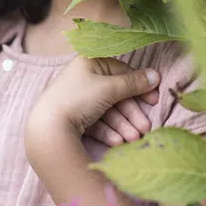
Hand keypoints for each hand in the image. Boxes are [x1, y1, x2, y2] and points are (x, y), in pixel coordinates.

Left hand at [30, 55, 160, 138]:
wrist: (49, 126)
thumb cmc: (79, 99)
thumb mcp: (109, 88)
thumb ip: (133, 83)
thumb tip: (156, 75)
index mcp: (89, 63)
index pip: (121, 72)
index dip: (139, 86)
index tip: (153, 101)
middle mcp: (83, 78)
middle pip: (116, 95)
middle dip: (131, 114)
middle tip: (145, 128)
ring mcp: (78, 98)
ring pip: (108, 111)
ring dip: (123, 125)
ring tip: (133, 139)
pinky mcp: (74, 117)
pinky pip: (96, 122)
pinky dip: (108, 131)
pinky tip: (116, 142)